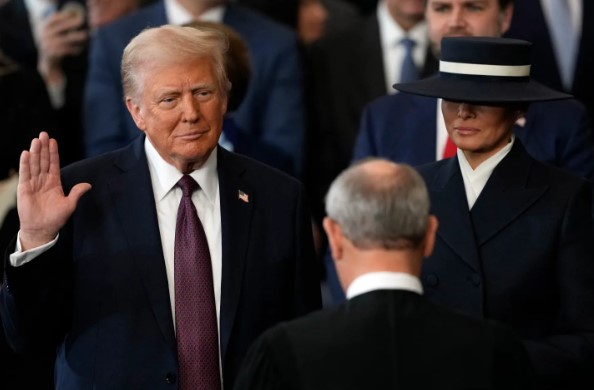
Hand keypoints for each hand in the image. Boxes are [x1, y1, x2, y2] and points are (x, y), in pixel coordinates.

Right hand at [17, 132, 90, 249]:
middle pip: (43, 161)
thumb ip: (77, 193)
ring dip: (35, 152)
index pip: (53, 164)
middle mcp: (43, 181)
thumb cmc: (56, 218)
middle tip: (43, 134)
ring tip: (36, 140)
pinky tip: (26, 154)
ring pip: (34, 165)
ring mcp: (33, 184)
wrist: (42, 229)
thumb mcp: (69, 204)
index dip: (53, 152)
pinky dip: (25, 164)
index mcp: (54, 183)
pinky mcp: (24, 189)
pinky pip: (25, 174)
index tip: (53, 141)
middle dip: (43, 148)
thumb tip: (88, 185)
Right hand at [37, 10, 87, 82]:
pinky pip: (66, 50)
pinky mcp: (53, 54)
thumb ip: (62, 27)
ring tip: (85, 35)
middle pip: (60, 27)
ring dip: (76, 36)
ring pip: (64, 39)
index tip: (74, 13)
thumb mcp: (55, 35)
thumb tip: (78, 19)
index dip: (63, 15)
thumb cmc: (55, 45)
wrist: (48, 61)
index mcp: (45, 28)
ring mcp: (48, 44)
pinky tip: (80, 48)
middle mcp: (45, 35)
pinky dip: (74, 49)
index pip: (53, 19)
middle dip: (71, 23)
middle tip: (81, 21)